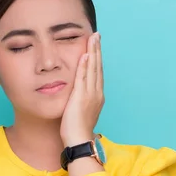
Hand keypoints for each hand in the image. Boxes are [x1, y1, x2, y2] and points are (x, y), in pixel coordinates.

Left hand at [60, 32, 104, 146]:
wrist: (78, 140)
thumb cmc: (77, 130)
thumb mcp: (82, 112)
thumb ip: (82, 101)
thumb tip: (79, 96)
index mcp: (97, 96)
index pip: (97, 72)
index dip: (97, 58)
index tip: (96, 46)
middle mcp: (96, 93)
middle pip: (97, 67)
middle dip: (97, 50)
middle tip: (97, 35)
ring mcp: (90, 94)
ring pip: (92, 69)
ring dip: (93, 52)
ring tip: (93, 39)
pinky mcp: (81, 97)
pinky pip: (83, 78)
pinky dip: (84, 66)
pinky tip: (85, 54)